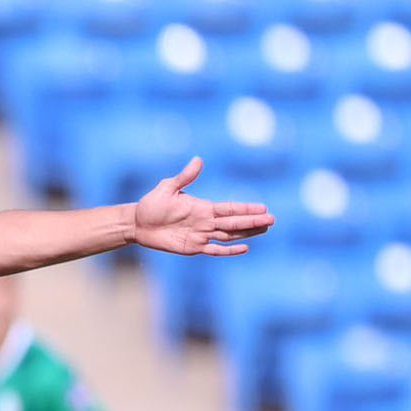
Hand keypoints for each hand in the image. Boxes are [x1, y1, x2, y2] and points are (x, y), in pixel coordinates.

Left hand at [133, 157, 272, 255]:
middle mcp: (206, 221)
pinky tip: (244, 248)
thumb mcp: (167, 188)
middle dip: (253, 221)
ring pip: (229, 235)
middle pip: (234, 222)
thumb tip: (198, 160)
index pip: (229, 208)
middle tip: (272, 219)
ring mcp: (201, 235)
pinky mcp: (193, 247)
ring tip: (265, 229)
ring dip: (247, 233)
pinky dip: (229, 250)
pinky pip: (214, 249)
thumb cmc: (152, 204)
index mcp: (203, 207)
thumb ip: (184, 177)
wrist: (137, 223)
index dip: (246, 208)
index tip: (263, 207)